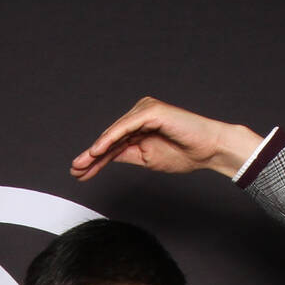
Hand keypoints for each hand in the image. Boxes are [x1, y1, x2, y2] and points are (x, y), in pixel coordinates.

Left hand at [70, 97, 264, 181]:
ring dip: (97, 150)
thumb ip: (127, 155)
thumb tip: (106, 158)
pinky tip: (97, 151)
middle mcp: (140, 114)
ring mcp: (145, 111)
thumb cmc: (185, 153)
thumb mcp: (147, 158)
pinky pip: (125, 127)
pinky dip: (110, 139)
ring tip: (82, 164)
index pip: (113, 145)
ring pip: (115, 133)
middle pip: (110, 138)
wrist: (209, 149)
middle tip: (75, 170)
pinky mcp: (151, 111)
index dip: (95, 160)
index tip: (80, 174)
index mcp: (139, 127)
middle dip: (91, 156)